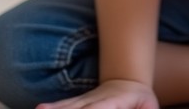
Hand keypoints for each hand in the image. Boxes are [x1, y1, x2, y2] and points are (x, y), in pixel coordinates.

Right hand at [37, 79, 158, 108]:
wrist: (130, 82)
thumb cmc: (141, 100)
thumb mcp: (148, 106)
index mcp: (114, 102)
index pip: (100, 108)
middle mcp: (95, 99)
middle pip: (79, 107)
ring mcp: (86, 100)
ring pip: (69, 105)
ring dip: (55, 108)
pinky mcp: (80, 102)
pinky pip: (65, 105)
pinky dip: (53, 107)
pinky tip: (40, 108)